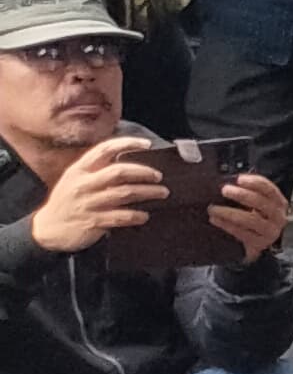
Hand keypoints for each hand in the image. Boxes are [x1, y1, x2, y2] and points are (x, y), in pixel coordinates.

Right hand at [29, 137, 165, 253]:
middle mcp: (83, 184)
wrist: (48, 229)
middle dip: (143, 172)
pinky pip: (121, 216)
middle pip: (119, 172)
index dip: (127, 143)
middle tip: (158, 176)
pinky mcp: (93, 221)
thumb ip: (95, 171)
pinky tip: (145, 215)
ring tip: (162, 192)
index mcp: (79, 170)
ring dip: (148, 192)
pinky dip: (136, 215)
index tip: (146, 143)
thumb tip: (128, 162)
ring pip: (124, 193)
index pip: (104, 150)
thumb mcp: (74, 180)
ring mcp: (88, 203)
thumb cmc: (67, 202)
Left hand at [207, 169, 289, 263]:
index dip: (255, 183)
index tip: (239, 179)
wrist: (258, 242)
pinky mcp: (260, 243)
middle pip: (261, 202)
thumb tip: (228, 181)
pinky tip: (215, 220)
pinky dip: (227, 225)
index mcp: (278, 203)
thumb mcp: (256, 204)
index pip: (270, 189)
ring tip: (213, 208)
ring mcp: (270, 231)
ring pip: (251, 219)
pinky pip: (243, 233)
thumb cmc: (255, 218)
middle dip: (241, 195)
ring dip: (229, 212)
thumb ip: (248, 192)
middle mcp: (278, 216)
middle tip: (224, 190)